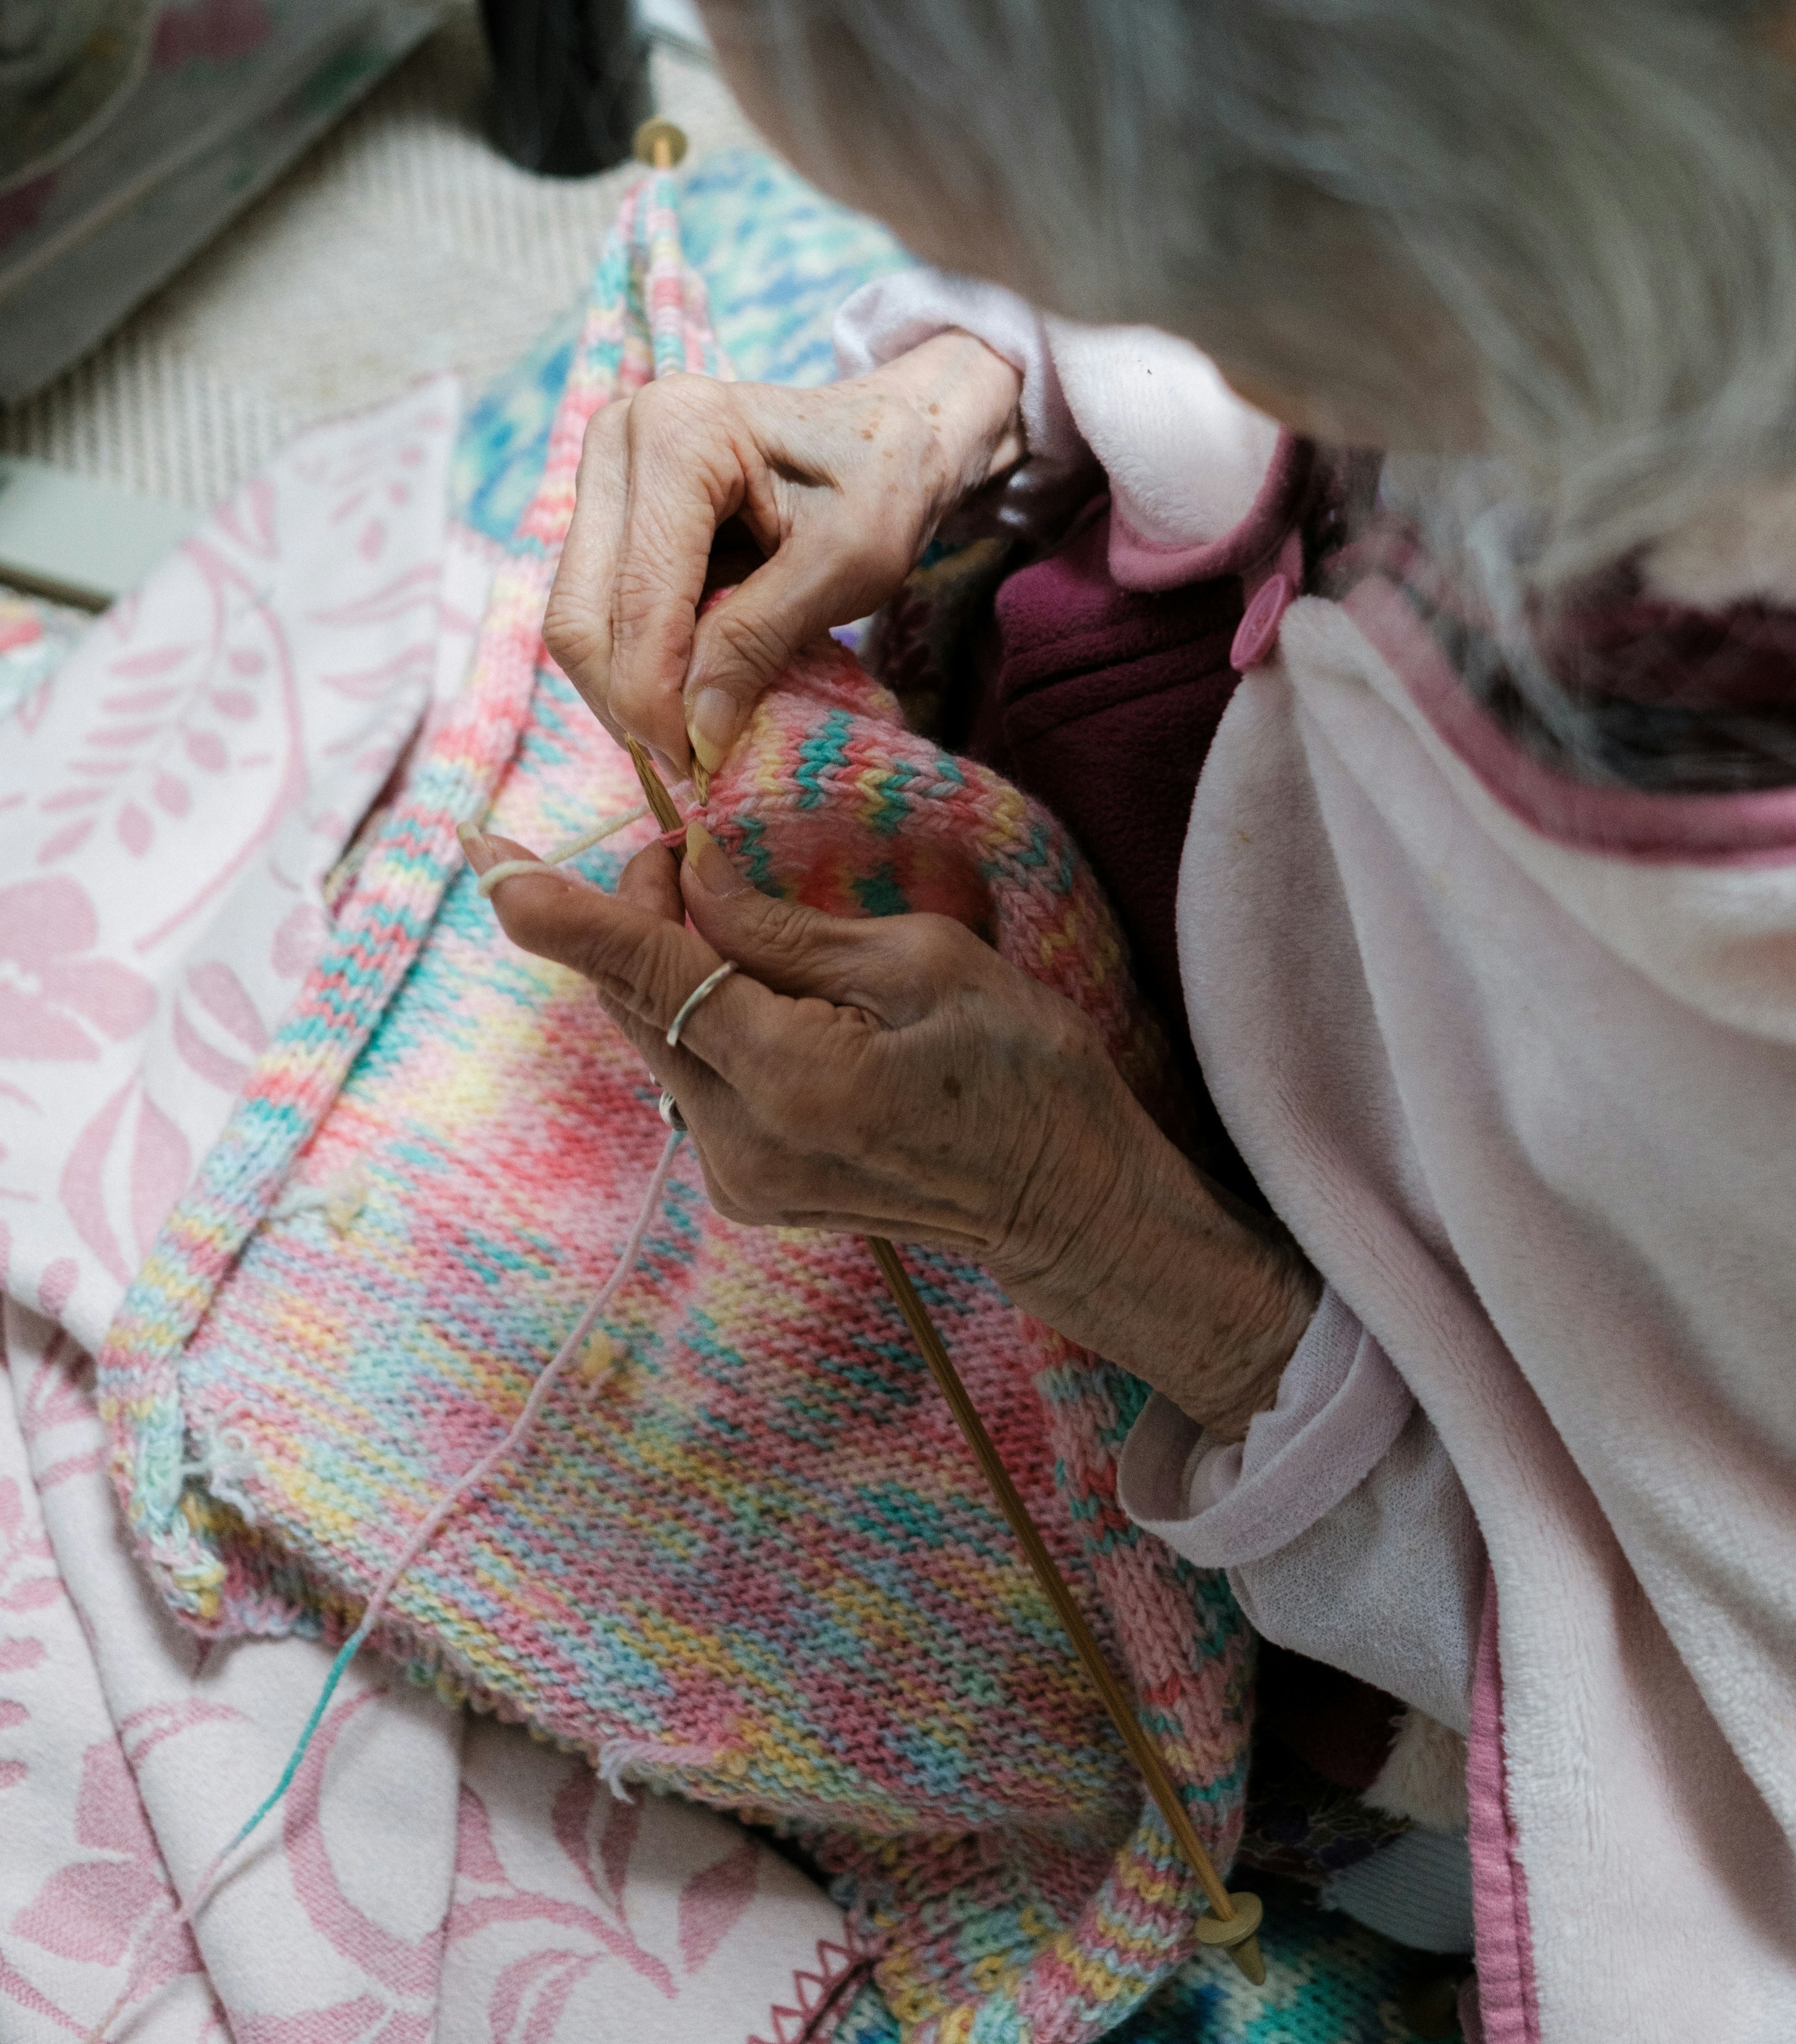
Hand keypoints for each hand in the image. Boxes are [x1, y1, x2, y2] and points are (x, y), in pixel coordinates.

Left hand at [466, 827, 1317, 1441]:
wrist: (1064, 1201)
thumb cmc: (1022, 1069)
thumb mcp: (923, 962)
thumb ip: (785, 929)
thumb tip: (688, 878)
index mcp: (791, 1076)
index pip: (647, 972)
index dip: (559, 911)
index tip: (483, 858)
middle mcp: (741, 1142)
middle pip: (636, 1001)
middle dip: (635, 911)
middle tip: (678, 842)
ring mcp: (738, 1177)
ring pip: (657, 1036)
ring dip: (668, 961)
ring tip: (726, 904)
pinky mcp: (747, 1187)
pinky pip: (690, 1074)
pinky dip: (701, 1012)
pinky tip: (756, 984)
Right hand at [545, 333, 1023, 778]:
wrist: (889, 430)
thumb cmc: (885, 481)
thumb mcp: (849, 564)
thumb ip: (760, 639)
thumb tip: (695, 734)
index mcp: (679, 432)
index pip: (637, 597)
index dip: (655, 697)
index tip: (696, 766)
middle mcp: (619, 437)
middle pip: (582, 612)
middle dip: (629, 703)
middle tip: (689, 764)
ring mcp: (603, 469)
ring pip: (577, 618)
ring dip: (625, 689)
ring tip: (691, 734)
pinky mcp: (607, 505)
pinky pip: (596, 608)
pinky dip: (635, 662)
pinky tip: (686, 688)